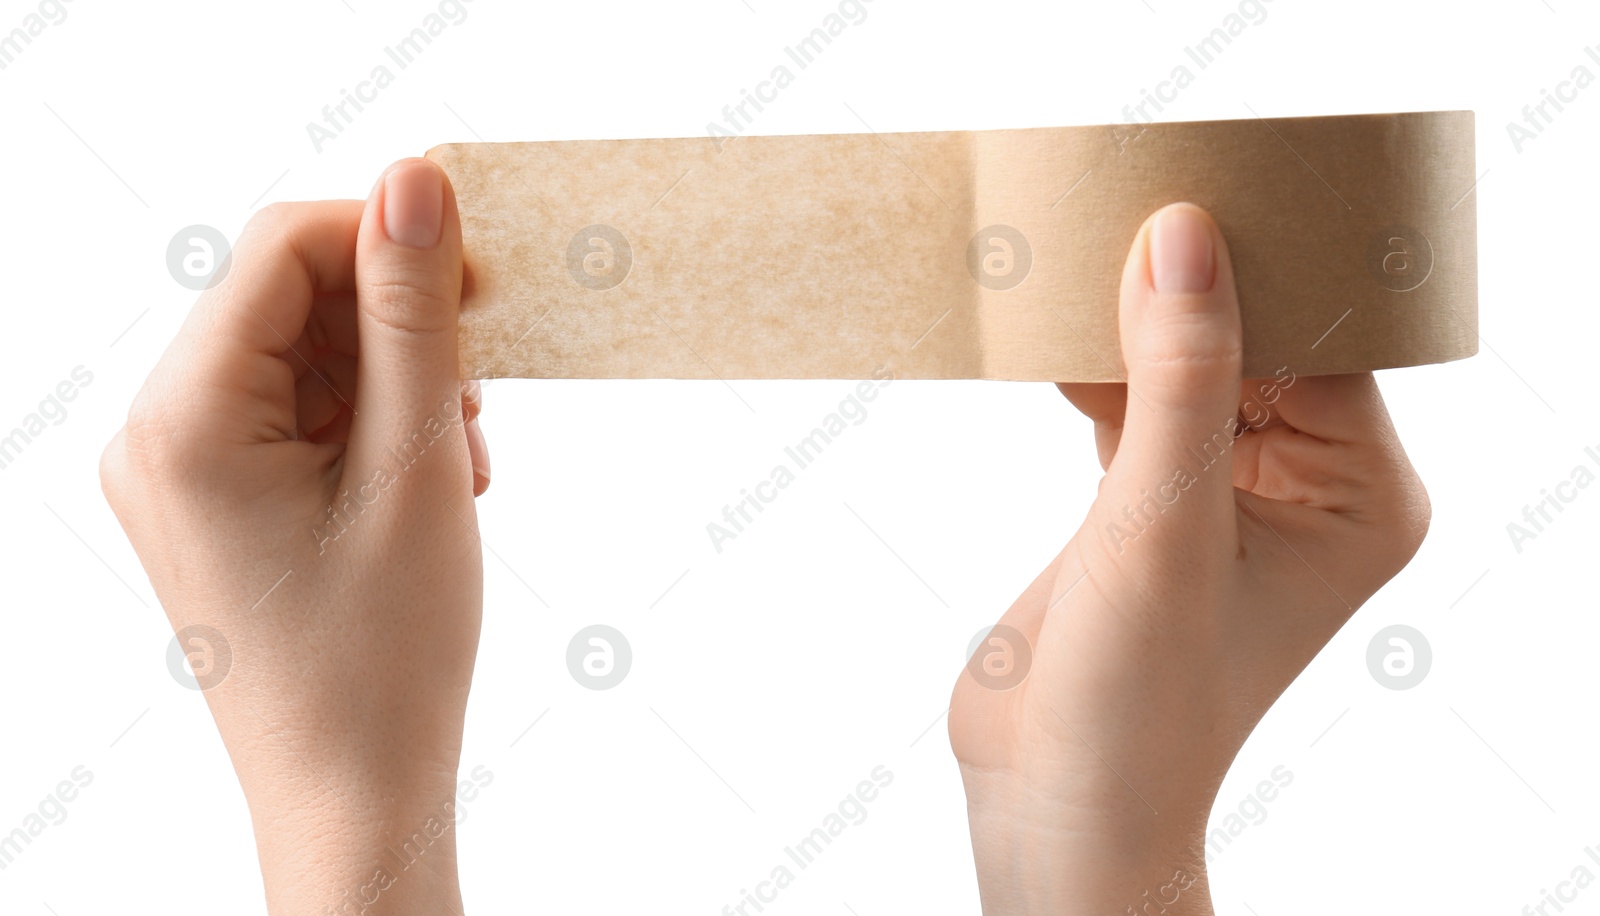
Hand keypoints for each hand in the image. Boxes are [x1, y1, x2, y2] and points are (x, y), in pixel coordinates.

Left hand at [101, 159, 487, 914]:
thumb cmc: (384, 658)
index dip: (389, 239)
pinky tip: (427, 480)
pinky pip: (294, 411)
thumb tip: (417, 177)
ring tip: (459, 461)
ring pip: (301, 353)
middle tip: (477, 400)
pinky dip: (371, 423)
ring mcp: (181, 470)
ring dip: (396, 380)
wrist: (352, 797)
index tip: (483, 280)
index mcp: (183, 421)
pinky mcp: (217, 498)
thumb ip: (413, 316)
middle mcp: (158, 434)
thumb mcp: (416, 467)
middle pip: (288, 298)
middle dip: (398, 326)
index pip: (281, 249)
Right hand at [948, 203, 1429, 912]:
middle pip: (1256, 344)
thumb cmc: (1141, 696)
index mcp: (1360, 495)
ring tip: (1069, 267)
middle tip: (1112, 222)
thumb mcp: (1162, 520)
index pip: (1324, 344)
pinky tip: (1049, 340)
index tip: (1180, 204)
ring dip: (1129, 326)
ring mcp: (1224, 495)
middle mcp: (1306, 487)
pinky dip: (1092, 372)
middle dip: (1185, 292)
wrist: (1056, 798)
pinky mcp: (1148, 505)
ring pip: (1187, 369)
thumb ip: (1178, 375)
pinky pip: (1133, 406)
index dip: (1260, 272)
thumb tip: (1186, 237)